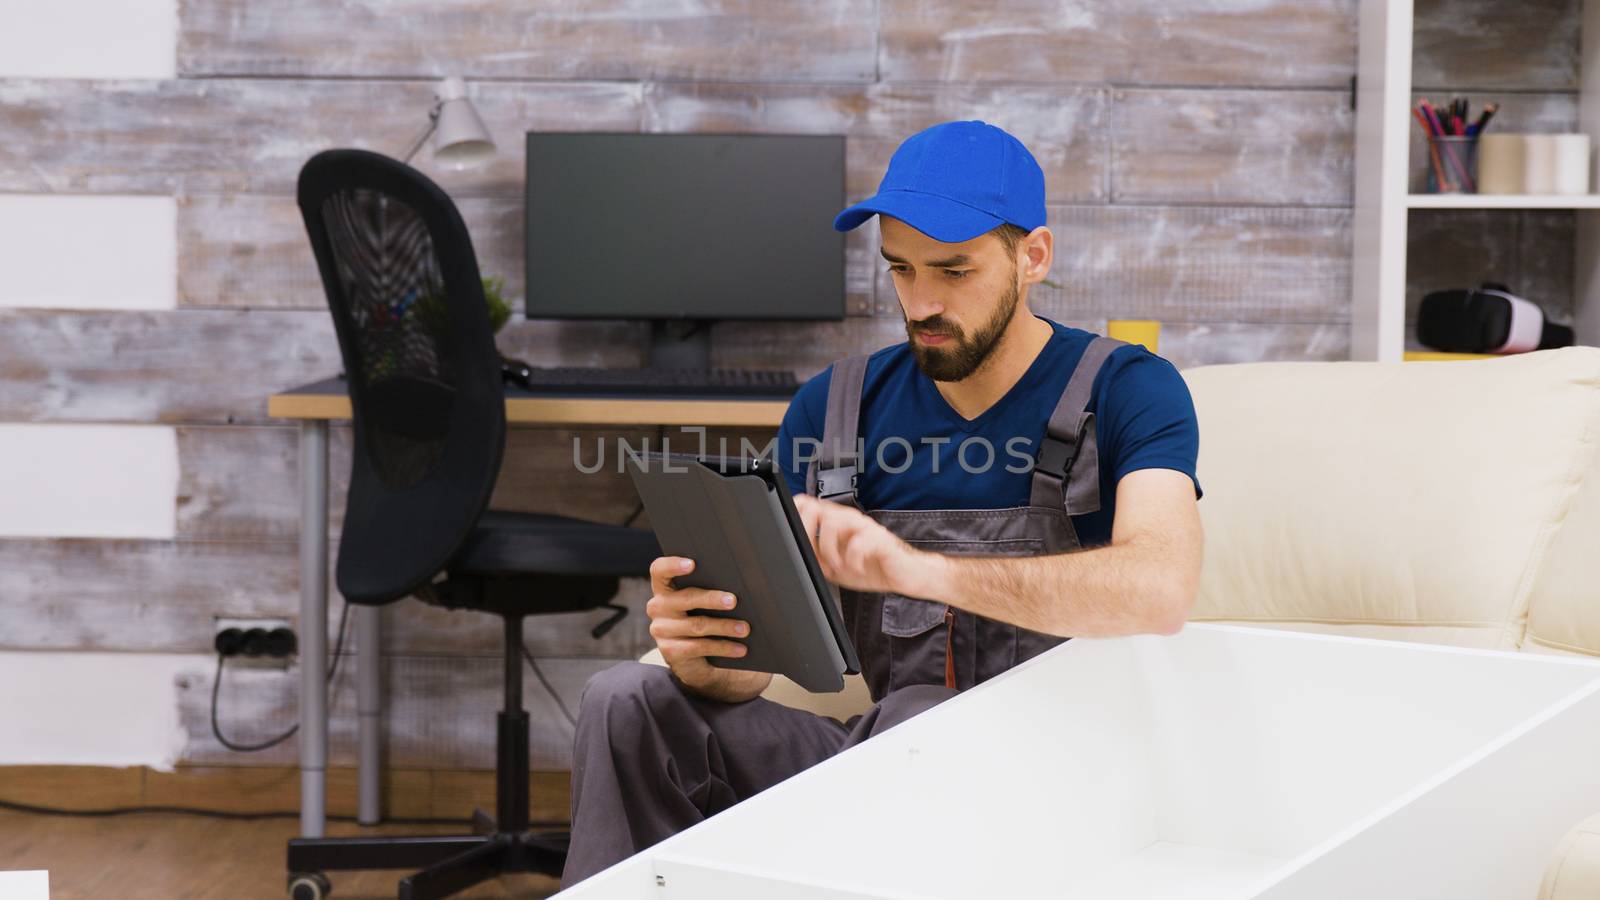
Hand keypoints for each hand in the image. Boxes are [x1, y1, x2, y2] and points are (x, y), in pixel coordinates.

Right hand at [645, 556, 762, 692]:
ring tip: (745, 628)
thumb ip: (709, 590)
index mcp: (664, 589)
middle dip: (712, 599)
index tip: (692, 564)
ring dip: (724, 626)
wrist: (692, 659)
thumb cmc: (701, 619)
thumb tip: (739, 587)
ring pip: (697, 625)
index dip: (673, 565)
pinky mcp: (670, 652)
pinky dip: (723, 647)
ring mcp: (662, 630)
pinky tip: (740, 648)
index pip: (659, 570)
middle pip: (686, 598)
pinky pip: (700, 647)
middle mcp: (658, 607)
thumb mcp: (701, 604)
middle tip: (733, 601)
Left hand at [793, 494, 935, 596]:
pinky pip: (859, 542)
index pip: (809, 504)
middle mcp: (850, 520)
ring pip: (834, 522)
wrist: (904, 574)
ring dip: (829, 549)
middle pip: (816, 509)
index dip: (796, 515)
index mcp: (837, 522)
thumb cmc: (872, 566)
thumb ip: (817, 557)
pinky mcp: (880, 540)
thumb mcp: (835, 565)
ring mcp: (865, 527)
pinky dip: (852, 560)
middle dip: (808, 533)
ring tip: (835, 566)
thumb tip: (795, 555)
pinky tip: (855, 568)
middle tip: (813, 555)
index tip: (792, 536)